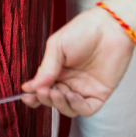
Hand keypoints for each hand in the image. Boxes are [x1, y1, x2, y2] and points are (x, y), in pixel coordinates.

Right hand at [20, 6, 134, 116]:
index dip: (34, 96)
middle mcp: (70, 81)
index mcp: (57, 70)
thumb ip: (45, 69)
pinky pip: (86, 109)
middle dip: (46, 99)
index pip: (43, 89)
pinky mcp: (100, 94)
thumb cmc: (83, 30)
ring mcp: (84, 88)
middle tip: (43, 91)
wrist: (109, 27)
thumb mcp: (57, 47)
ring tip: (56, 92)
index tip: (26, 96)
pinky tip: (71, 95)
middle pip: (53, 101)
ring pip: (68, 109)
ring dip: (59, 104)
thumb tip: (29, 87)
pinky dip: (76, 106)